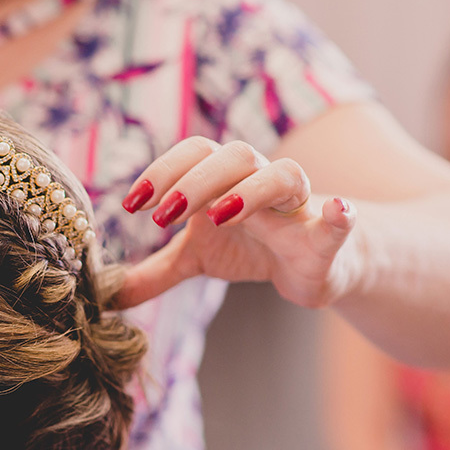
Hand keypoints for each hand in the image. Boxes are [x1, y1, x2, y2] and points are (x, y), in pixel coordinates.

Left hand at [113, 137, 356, 308]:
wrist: (315, 264)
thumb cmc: (252, 247)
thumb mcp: (199, 258)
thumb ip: (156, 271)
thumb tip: (107, 295)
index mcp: (226, 180)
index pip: (193, 154)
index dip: (162, 170)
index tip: (131, 206)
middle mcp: (262, 181)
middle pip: (234, 156)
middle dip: (196, 180)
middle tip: (163, 215)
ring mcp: (299, 207)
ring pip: (284, 175)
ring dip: (251, 189)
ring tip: (220, 216)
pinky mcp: (330, 237)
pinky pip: (342, 217)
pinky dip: (339, 213)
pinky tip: (336, 211)